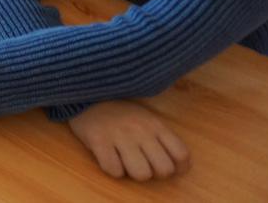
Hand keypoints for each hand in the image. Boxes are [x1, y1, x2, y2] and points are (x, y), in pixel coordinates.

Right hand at [68, 100, 190, 180]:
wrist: (86, 93)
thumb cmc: (118, 110)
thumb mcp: (145, 117)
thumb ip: (160, 137)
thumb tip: (175, 165)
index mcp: (155, 125)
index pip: (181, 154)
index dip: (177, 167)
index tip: (164, 165)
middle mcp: (141, 131)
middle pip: (164, 169)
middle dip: (154, 172)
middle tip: (142, 164)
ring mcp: (120, 136)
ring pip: (142, 174)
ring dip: (133, 173)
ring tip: (124, 162)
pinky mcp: (99, 141)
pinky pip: (114, 170)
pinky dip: (112, 169)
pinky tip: (108, 158)